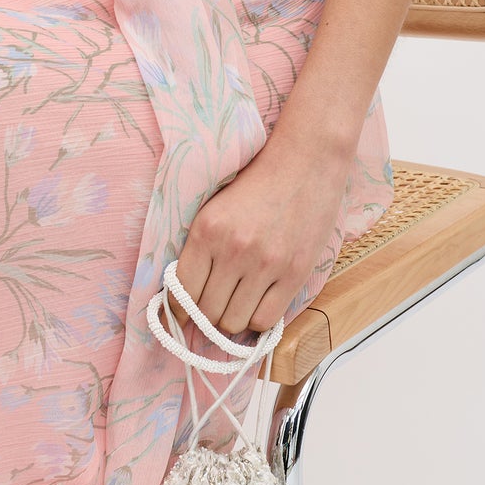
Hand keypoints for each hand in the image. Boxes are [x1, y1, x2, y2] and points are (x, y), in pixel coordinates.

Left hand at [169, 134, 348, 338]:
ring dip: (231, 320)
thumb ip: (200, 248)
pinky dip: (257, 321)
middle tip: (212, 310)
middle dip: (205, 317)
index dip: (178, 310)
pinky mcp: (294, 273)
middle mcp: (233, 250)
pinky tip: (257, 304)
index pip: (181, 291)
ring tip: (236, 305)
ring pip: (234, 322)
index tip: (182, 315)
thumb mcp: (215, 208)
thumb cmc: (257, 184)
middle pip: (206, 312)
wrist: (306, 162)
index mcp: (206, 231)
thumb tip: (184, 295)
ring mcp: (265, 264)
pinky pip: (266, 320)